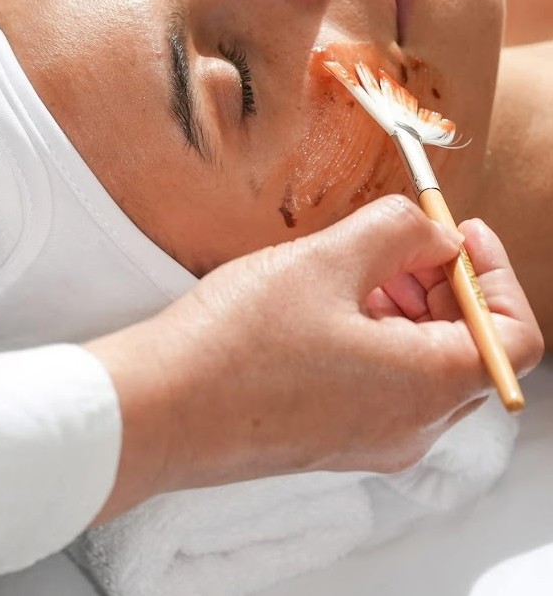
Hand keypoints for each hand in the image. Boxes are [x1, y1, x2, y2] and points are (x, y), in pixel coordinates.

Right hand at [87, 195, 543, 521]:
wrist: (158, 409)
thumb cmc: (236, 343)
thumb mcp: (326, 261)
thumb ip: (400, 232)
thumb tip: (437, 235)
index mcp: (426, 388)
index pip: (514, 338)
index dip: (496, 273)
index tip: (459, 231)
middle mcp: (410, 428)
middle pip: (468, 348)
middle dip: (443, 283)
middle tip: (398, 240)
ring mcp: (370, 439)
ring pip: (422, 363)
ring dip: (405, 306)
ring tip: (350, 267)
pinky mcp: (332, 438)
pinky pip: (382, 381)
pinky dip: (374, 335)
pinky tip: (322, 303)